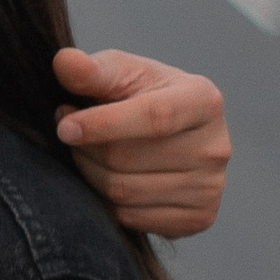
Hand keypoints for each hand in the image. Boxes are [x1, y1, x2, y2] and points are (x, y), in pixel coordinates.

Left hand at [54, 47, 231, 239]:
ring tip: (84, 151)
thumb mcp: (121, 73)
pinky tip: (107, 178)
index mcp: (204, 100)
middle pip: (128, 159)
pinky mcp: (198, 218)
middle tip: (69, 131)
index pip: (153, 117)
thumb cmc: (140, 95)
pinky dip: (107, 202)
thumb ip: (92, 69)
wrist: (171, 135)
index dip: (102, 124)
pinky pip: (132, 218)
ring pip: (124, 192)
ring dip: (90, 174)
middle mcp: (216, 147)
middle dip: (85, 148)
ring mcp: (210, 187)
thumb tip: (64, 62)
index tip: (64, 127)